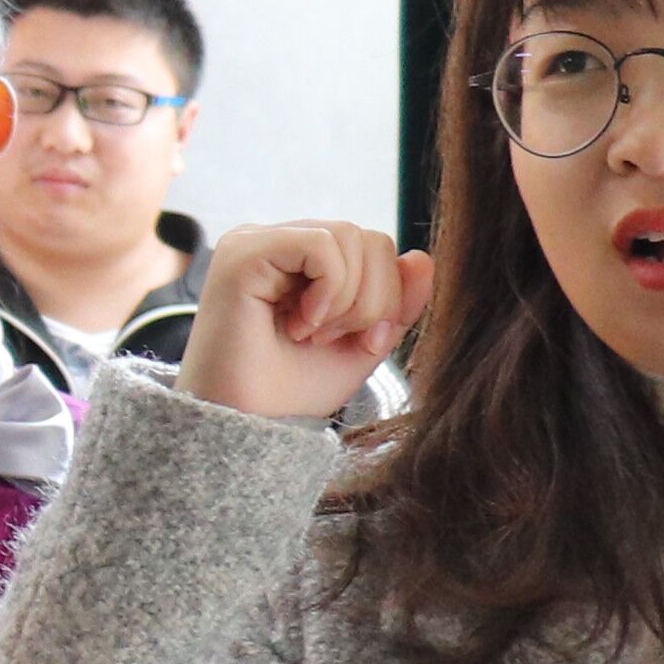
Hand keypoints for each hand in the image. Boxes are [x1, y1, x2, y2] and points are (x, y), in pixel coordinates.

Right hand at [181, 219, 425, 425]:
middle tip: (330, 340)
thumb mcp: (362, 344)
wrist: (246, 428)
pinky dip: (330, 289)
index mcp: (300, 261)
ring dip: (349, 298)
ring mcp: (256, 242)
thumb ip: (395, 304)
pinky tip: (302, 323)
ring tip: (312, 333)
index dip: (384, 296)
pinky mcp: (243, 252)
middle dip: (371, 299)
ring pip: (349, 236)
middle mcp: (275, 242)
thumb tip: (421, 258)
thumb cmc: (291, 391)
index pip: (373, 246)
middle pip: (368, 237)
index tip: (355, 342)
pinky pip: (321, 245)